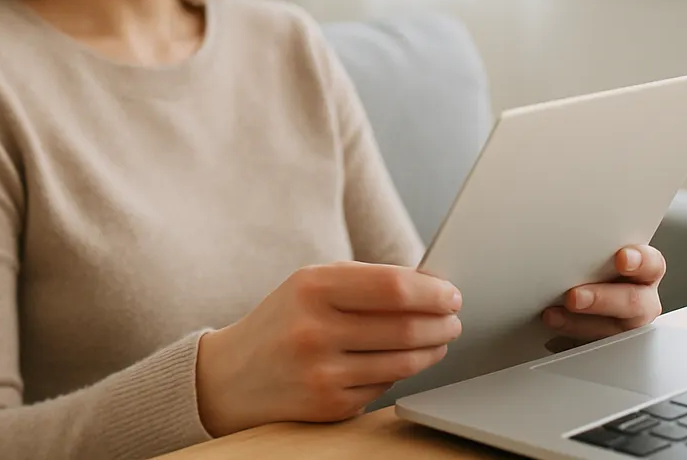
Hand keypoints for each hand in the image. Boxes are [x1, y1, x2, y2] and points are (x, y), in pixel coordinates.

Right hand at [194, 261, 463, 434]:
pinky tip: (397, 362)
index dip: (432, 292)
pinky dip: (399, 373)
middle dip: (442, 324)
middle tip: (453, 320)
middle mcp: (315, 330)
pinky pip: (386, 388)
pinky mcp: (331, 405)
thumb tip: (429, 285)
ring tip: (438, 340)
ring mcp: (323, 372)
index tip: (451, 294)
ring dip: (432, 350)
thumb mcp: (309, 286)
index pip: (392, 287)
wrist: (233, 375)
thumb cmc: (283, 321)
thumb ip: (364, 281)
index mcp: (311, 288)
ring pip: (404, 363)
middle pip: (406, 327)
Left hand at [542, 244, 665, 350]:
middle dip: (602, 299)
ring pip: (614, 331)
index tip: (622, 259)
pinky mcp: (608, 345)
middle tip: (574, 297)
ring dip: (580, 325)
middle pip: (633, 302)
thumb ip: (588, 250)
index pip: (652, 264)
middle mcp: (640, 299)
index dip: (640, 261)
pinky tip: (553, 336)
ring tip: (553, 316)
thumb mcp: (593, 256)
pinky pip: (594, 348)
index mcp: (643, 272)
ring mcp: (627, 325)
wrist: (578, 294)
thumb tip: (554, 239)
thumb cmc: (589, 268)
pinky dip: (570, 342)